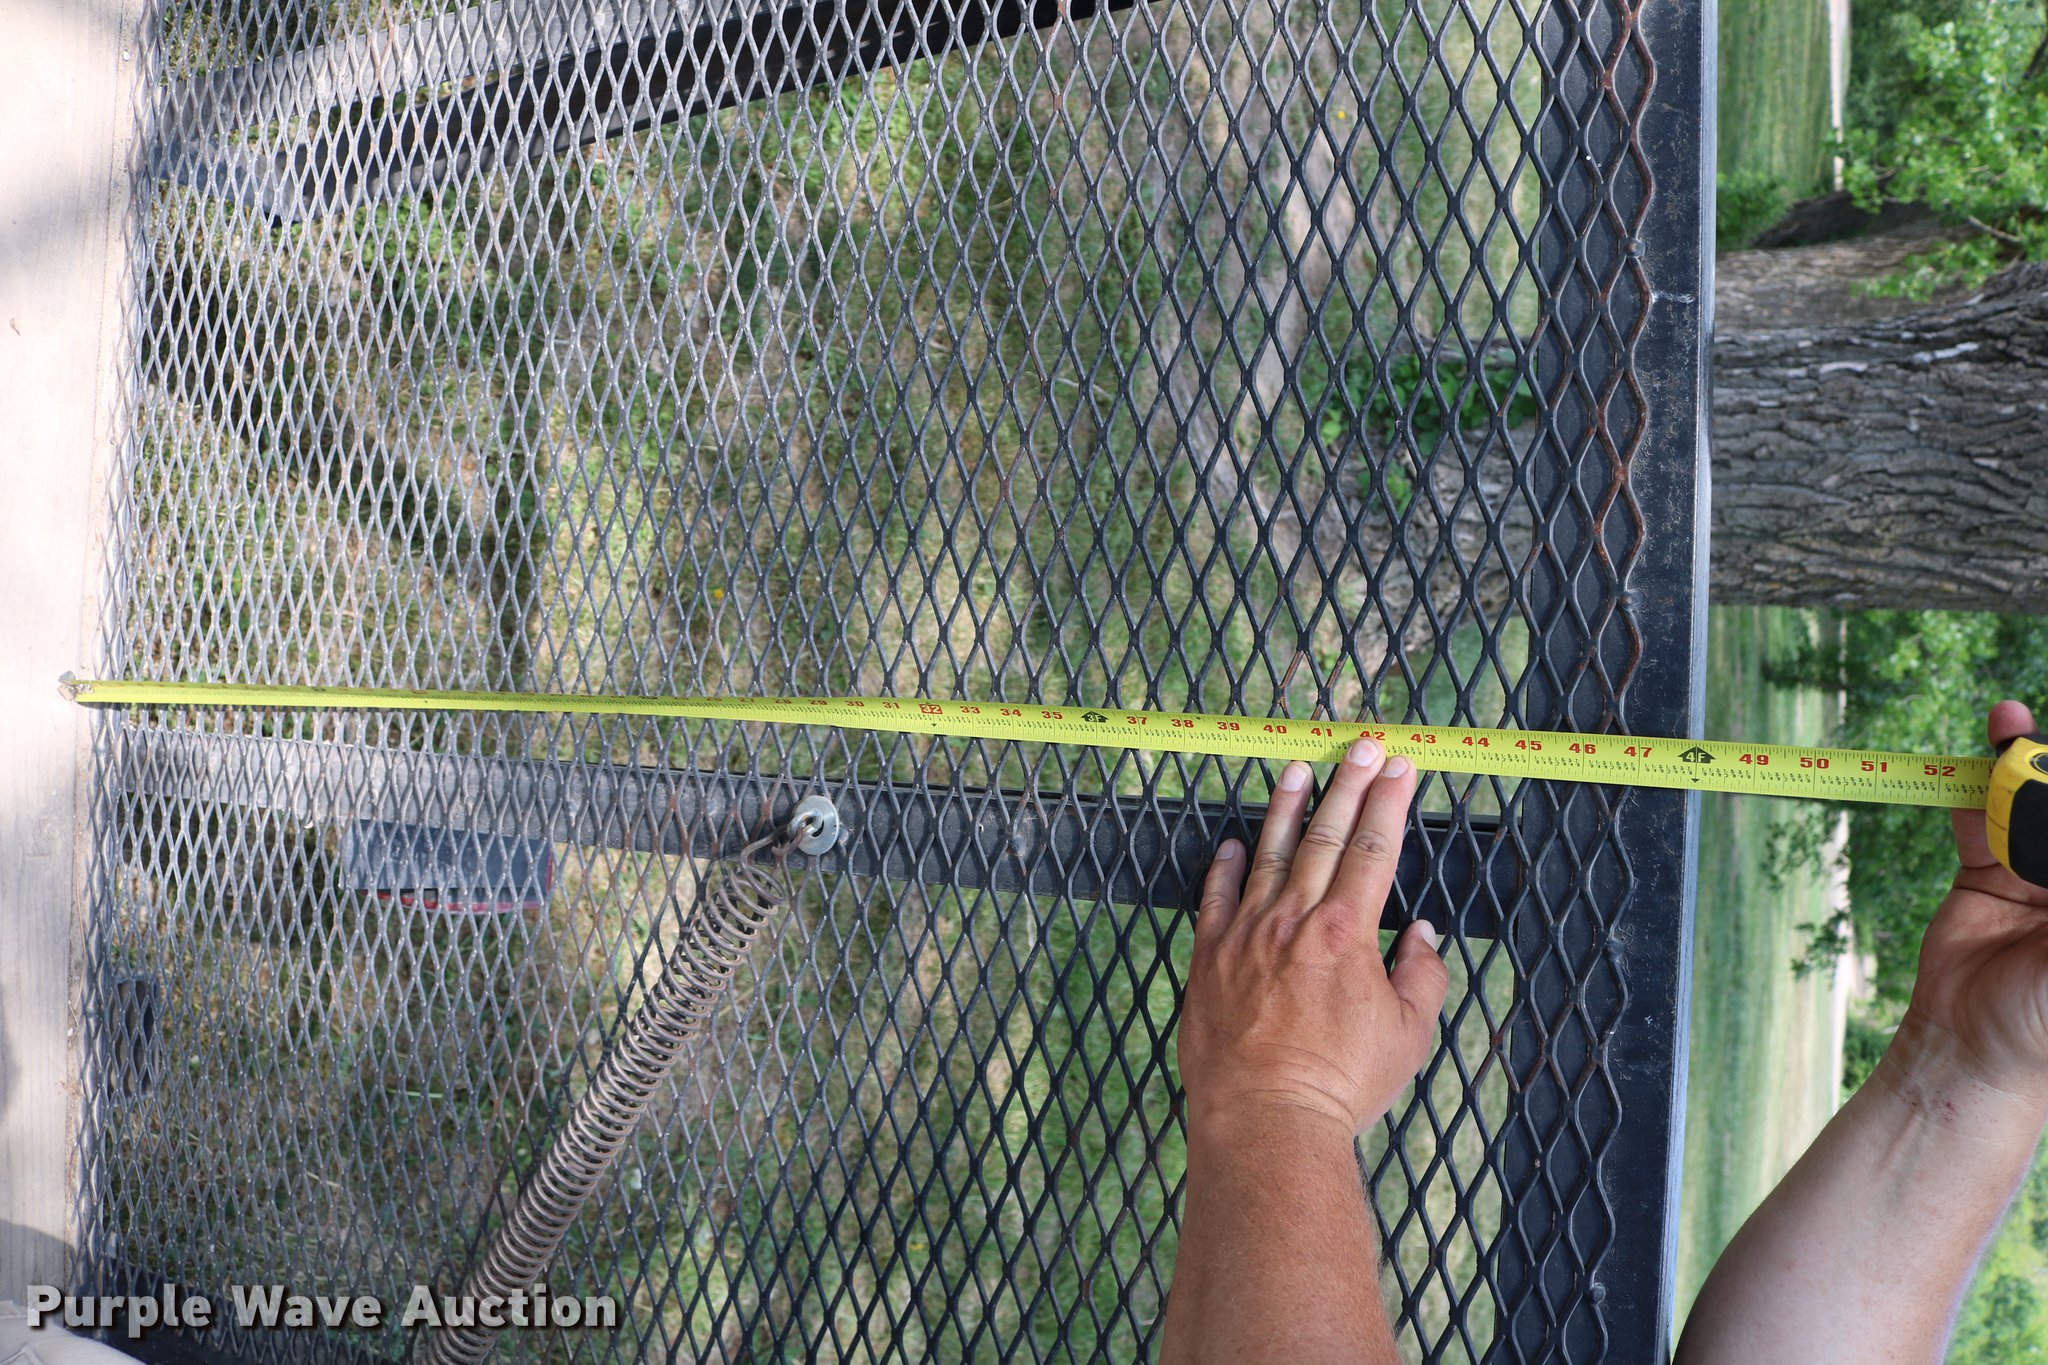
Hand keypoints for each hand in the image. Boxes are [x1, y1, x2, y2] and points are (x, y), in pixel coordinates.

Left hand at [1178, 738, 1448, 1141]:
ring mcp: (1246, 933)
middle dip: (1348, 784)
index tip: (1401, 767)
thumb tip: (1420, 934)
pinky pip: (1216, 897)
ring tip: (1296, 769)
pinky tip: (1233, 842)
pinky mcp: (1209, 956)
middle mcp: (1294, 920)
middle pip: (1325, 836)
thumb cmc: (1341, 1084)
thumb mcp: (1409, 1036)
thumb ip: (1421, 976)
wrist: (1264, 1117)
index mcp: (1347, 933)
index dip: (1390, 803)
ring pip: (1267, 854)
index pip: (1374, 849)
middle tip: (1362, 745)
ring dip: (1285, 807)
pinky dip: (1226, 866)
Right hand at [1901, 700, 2047, 1104]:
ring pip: (2031, 808)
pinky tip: (1974, 771)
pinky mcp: (1986, 877)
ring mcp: (2037, 877)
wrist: (1974, 1050)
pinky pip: (1980, 826)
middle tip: (2032, 740)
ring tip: (2009, 726)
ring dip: (2019, 767)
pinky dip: (1971, 798)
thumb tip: (2043, 824)